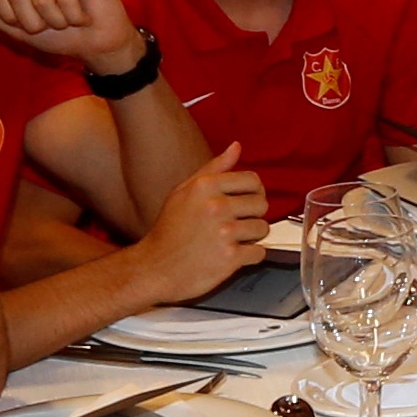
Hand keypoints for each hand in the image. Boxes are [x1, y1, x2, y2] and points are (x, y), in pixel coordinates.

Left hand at [0, 0, 139, 69]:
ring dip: (57, 21)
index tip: (31, 24)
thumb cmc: (59, 36)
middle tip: (52, 23)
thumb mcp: (19, 31)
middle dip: (34, 22)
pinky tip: (82, 15)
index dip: (12, 18)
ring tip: (69, 18)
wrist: (96, 45)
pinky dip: (74, 17)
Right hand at [110, 142, 267, 307]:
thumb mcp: (183, 191)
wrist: (154, 268)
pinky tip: (231, 255)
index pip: (253, 180)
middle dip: (252, 215)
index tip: (247, 201)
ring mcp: (224, 232)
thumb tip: (236, 147)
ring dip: (252, 237)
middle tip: (236, 223)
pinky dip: (249, 256)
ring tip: (231, 240)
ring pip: (262, 228)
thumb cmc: (168, 231)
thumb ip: (213, 168)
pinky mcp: (230, 257)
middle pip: (261, 204)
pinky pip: (259, 252)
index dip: (253, 192)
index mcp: (205, 186)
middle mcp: (216, 206)